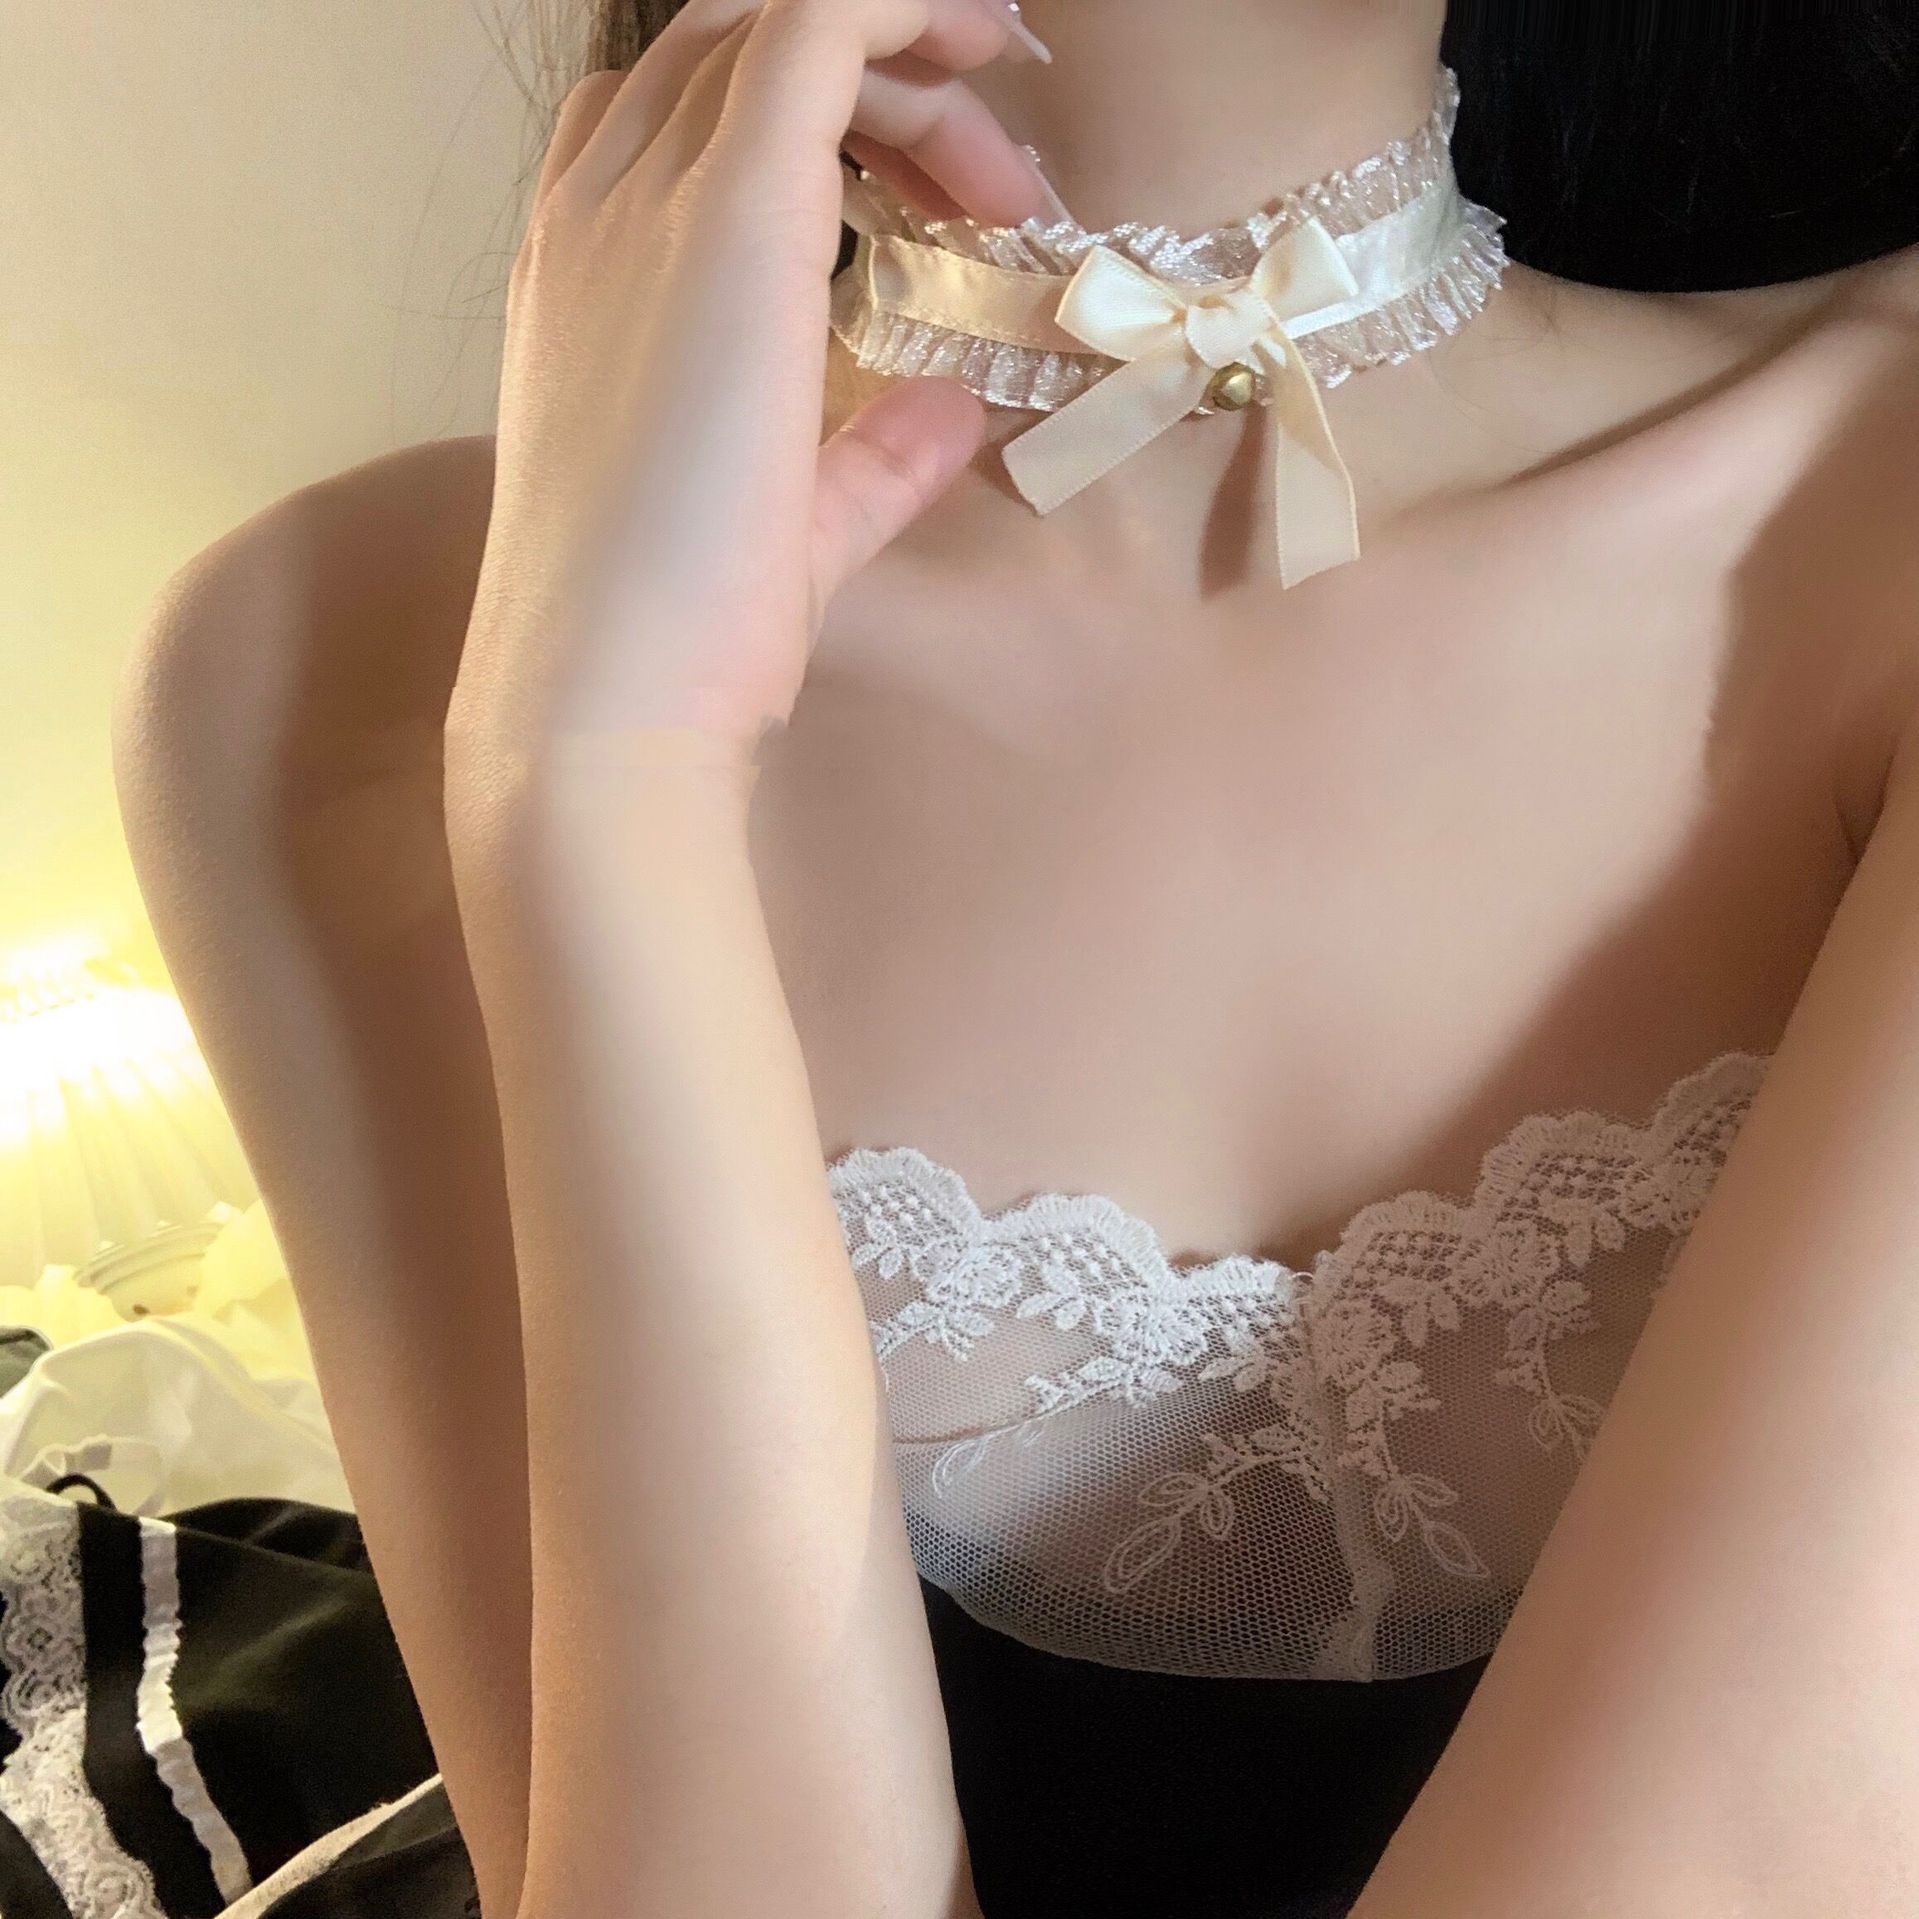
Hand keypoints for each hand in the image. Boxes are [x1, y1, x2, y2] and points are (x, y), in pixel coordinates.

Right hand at [445, 0, 1052, 775]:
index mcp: (585, 273)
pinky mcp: (730, 216)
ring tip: (1000, 180)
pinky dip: (905, 9)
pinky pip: (820, 25)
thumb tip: (954, 409)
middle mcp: (599, 211)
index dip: (813, 120)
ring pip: (779, 31)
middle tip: (984, 196)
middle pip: (733, 53)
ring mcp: (651, 203)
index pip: (678, 117)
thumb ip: (869, 458)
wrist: (606, 691)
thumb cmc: (677, 628)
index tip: (924, 203)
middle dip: (877, 89)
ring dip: (909, 72)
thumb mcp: (789, 522)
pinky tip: (983, 38)